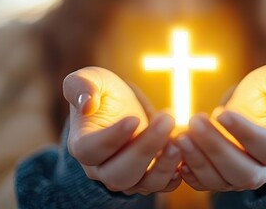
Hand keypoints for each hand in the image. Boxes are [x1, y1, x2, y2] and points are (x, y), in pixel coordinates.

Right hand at [63, 67, 181, 194]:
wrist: (123, 109)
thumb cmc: (103, 93)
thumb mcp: (89, 79)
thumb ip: (80, 86)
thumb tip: (86, 104)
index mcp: (82, 145)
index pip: (91, 150)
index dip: (112, 137)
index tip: (134, 118)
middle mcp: (100, 169)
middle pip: (118, 173)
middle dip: (145, 149)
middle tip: (167, 120)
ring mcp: (125, 178)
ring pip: (143, 184)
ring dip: (164, 165)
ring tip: (179, 140)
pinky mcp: (147, 179)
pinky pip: (162, 186)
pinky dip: (175, 174)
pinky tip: (185, 154)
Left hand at [175, 63, 265, 190]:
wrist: (252, 109)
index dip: (246, 133)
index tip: (221, 112)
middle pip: (246, 172)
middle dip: (216, 148)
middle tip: (194, 121)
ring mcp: (244, 178)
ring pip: (223, 181)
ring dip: (198, 160)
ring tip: (180, 135)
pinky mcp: (222, 179)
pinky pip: (206, 184)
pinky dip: (189, 172)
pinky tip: (176, 152)